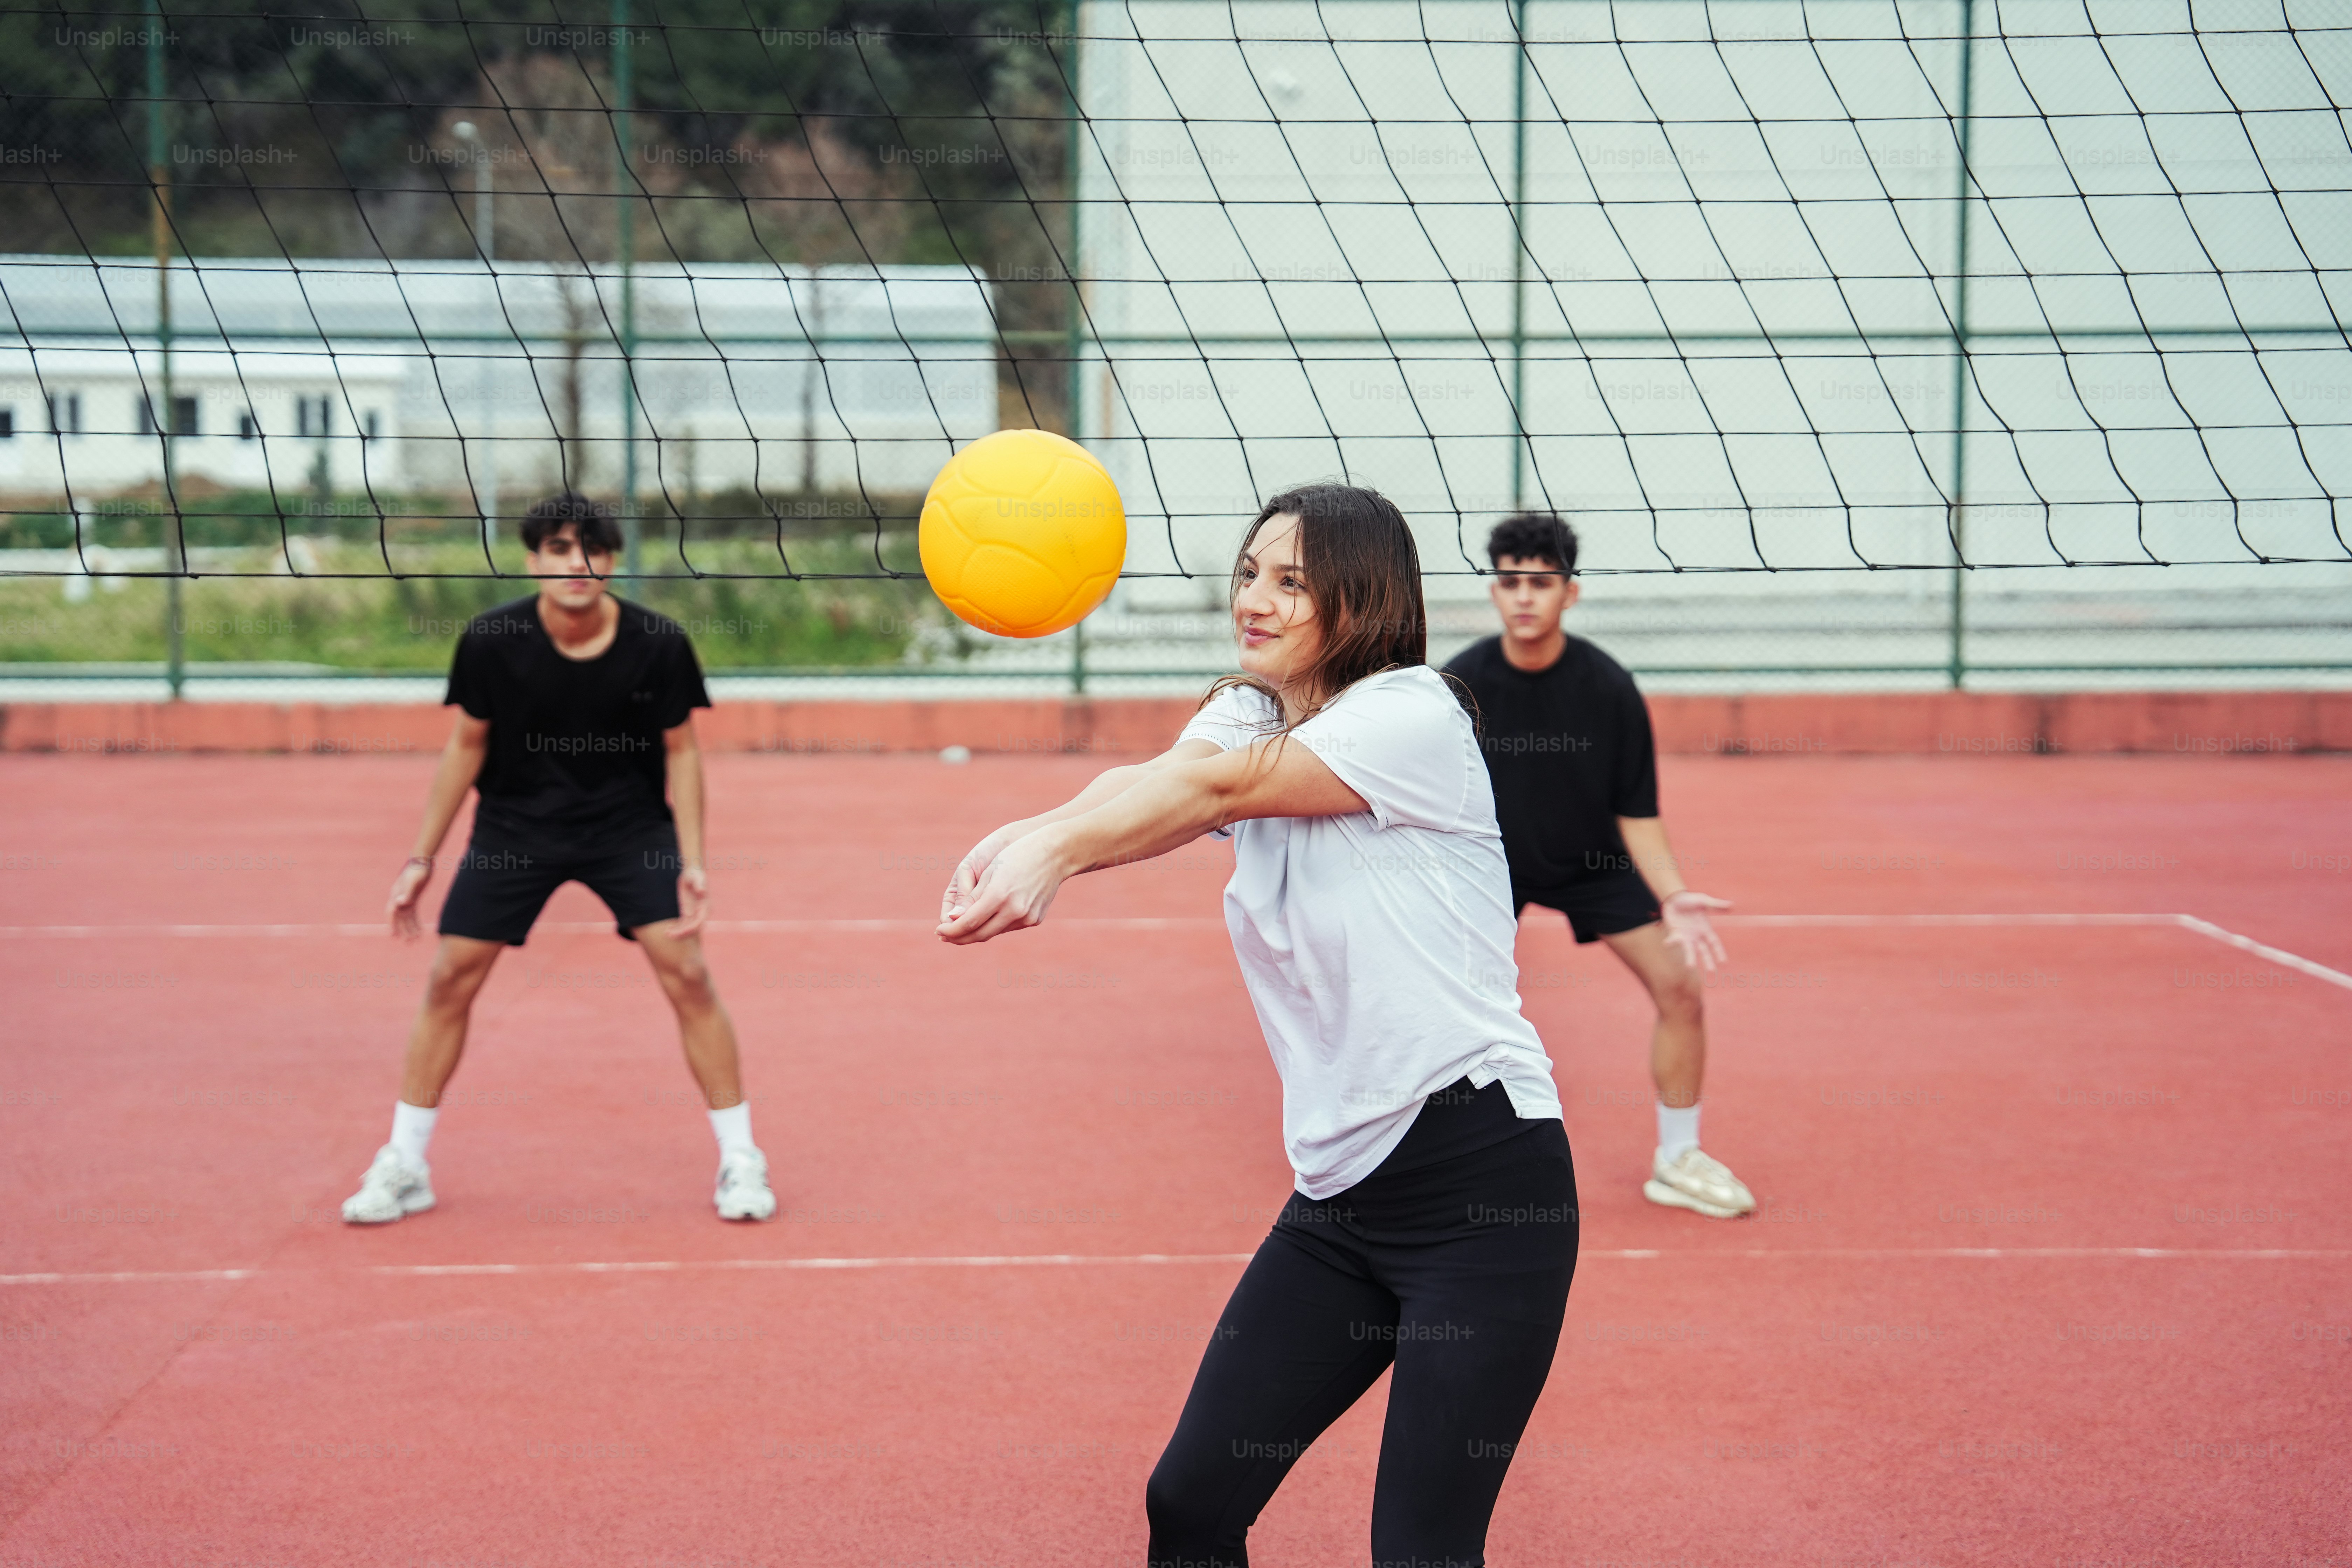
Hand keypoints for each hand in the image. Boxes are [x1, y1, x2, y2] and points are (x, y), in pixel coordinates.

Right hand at [387, 858, 432, 939]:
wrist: (423, 861)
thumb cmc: (417, 870)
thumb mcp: (413, 881)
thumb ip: (407, 892)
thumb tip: (400, 903)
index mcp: (395, 895)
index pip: (391, 913)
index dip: (392, 924)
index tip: (393, 935)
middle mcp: (398, 899)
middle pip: (400, 918)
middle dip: (403, 931)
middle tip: (408, 943)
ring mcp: (405, 900)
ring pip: (407, 919)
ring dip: (410, 929)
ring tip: (415, 941)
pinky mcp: (413, 899)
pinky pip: (413, 915)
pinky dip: (416, 923)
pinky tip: (421, 932)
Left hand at [673, 865, 709, 937]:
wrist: (691, 873)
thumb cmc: (695, 874)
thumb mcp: (696, 878)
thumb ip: (699, 884)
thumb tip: (702, 891)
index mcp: (705, 907)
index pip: (699, 922)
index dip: (690, 929)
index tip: (679, 932)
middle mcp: (702, 913)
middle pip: (693, 928)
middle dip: (682, 934)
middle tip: (669, 936)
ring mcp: (694, 914)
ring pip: (687, 928)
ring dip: (678, 933)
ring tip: (666, 934)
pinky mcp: (688, 913)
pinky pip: (683, 924)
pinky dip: (676, 928)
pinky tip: (667, 931)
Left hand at [937, 829, 1069, 944]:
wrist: (1056, 854)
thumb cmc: (1017, 855)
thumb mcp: (990, 872)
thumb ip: (971, 899)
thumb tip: (952, 919)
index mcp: (999, 895)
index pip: (968, 922)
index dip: (950, 930)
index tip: (938, 930)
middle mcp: (1014, 910)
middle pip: (979, 934)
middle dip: (959, 937)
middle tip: (945, 936)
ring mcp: (1027, 918)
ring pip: (994, 932)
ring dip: (977, 931)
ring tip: (963, 927)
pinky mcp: (1035, 920)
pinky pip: (1008, 927)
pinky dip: (995, 925)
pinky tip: (989, 919)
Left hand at [1660, 889, 1731, 970]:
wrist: (1674, 898)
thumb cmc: (1690, 900)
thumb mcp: (1704, 901)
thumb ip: (1716, 905)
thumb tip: (1732, 905)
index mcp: (1706, 929)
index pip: (1714, 943)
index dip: (1719, 952)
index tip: (1724, 962)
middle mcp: (1697, 936)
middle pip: (1704, 951)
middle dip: (1708, 961)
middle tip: (1711, 972)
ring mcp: (1686, 936)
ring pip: (1689, 950)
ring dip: (1689, 958)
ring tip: (1690, 967)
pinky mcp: (1675, 934)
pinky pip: (1673, 940)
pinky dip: (1670, 943)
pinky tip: (1667, 944)